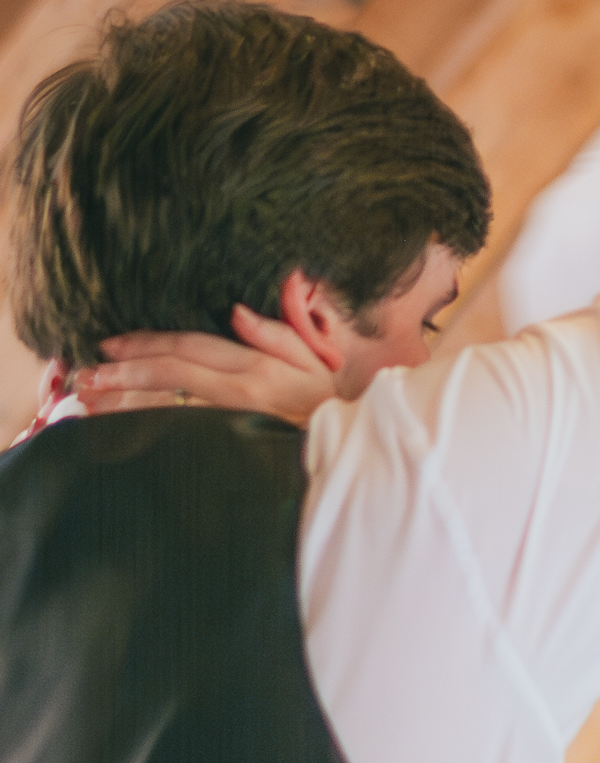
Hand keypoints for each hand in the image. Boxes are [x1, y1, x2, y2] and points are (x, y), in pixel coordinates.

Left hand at [71, 305, 337, 425]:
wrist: (349, 451)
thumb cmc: (330, 402)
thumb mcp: (312, 358)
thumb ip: (275, 333)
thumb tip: (235, 312)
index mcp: (253, 366)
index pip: (188, 348)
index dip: (145, 344)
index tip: (109, 346)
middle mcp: (238, 391)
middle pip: (171, 374)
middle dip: (124, 374)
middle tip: (86, 376)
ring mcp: (234, 421)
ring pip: (171, 407)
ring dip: (128, 404)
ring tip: (93, 402)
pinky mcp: (234, 443)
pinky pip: (185, 434)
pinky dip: (152, 429)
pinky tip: (126, 429)